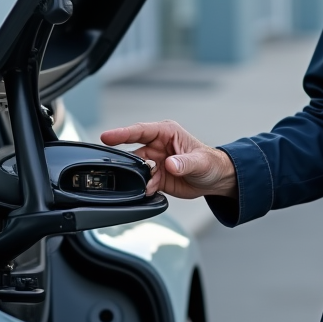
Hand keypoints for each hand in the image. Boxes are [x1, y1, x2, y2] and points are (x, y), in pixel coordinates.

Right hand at [100, 120, 236, 199]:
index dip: (122, 133)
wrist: (216, 180)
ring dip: (138, 178)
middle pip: (133, 150)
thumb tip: (170, 164)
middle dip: (125, 160)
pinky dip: (145, 188)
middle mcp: (157, 145)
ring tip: (148, 184)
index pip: (140, 131)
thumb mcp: (200, 162)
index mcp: (167, 133)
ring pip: (136, 169)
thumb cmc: (210, 163)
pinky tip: (151, 191)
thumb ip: (185, 162)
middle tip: (115, 166)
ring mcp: (155, 161)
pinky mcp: (156, 177)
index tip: (106, 137)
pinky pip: (143, 182)